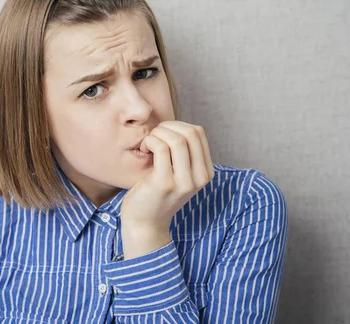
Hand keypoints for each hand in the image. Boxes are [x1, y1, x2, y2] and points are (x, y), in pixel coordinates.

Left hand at [120, 121, 214, 258]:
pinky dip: (149, 142)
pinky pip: (160, 148)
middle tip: (154, 137)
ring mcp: (184, 182)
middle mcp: (200, 178)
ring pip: (177, 139)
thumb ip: (183, 153)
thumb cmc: (156, 193)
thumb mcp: (178, 173)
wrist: (145, 223)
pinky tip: (144, 150)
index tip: (163, 135)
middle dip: (168, 127)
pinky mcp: (165, 183)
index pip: (199, 133)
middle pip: (191, 133)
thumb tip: (177, 126)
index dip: (178, 125)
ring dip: (157, 134)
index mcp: (205, 172)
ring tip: (148, 145)